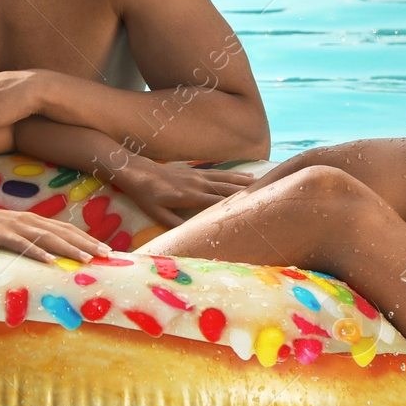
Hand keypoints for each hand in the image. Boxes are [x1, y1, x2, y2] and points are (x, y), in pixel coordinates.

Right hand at [0, 202, 110, 262]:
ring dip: (69, 248)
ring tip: (88, 260)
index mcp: (30, 220)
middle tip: (108, 255)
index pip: (65, 229)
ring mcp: (12, 225)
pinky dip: (37, 252)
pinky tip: (51, 262)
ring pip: (47, 238)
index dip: (86, 238)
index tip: (106, 250)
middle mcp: (26, 220)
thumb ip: (24, 240)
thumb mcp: (5, 233)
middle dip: (87, 243)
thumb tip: (43, 255)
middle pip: (62, 232)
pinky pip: (21, 244)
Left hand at [110, 160, 255, 227]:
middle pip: (228, 189)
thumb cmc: (145, 194)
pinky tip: (247, 175)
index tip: (253, 210)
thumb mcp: (156, 213)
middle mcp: (198, 184)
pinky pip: (220, 173)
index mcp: (189, 196)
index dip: (235, 205)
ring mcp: (198, 175)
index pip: (217, 202)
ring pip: (227, 179)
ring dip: (246, 182)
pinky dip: (235, 174)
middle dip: (248, 192)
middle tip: (269, 196)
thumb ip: (174, 223)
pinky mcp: (196, 171)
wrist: (136, 170)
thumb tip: (190, 234)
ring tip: (265, 185)